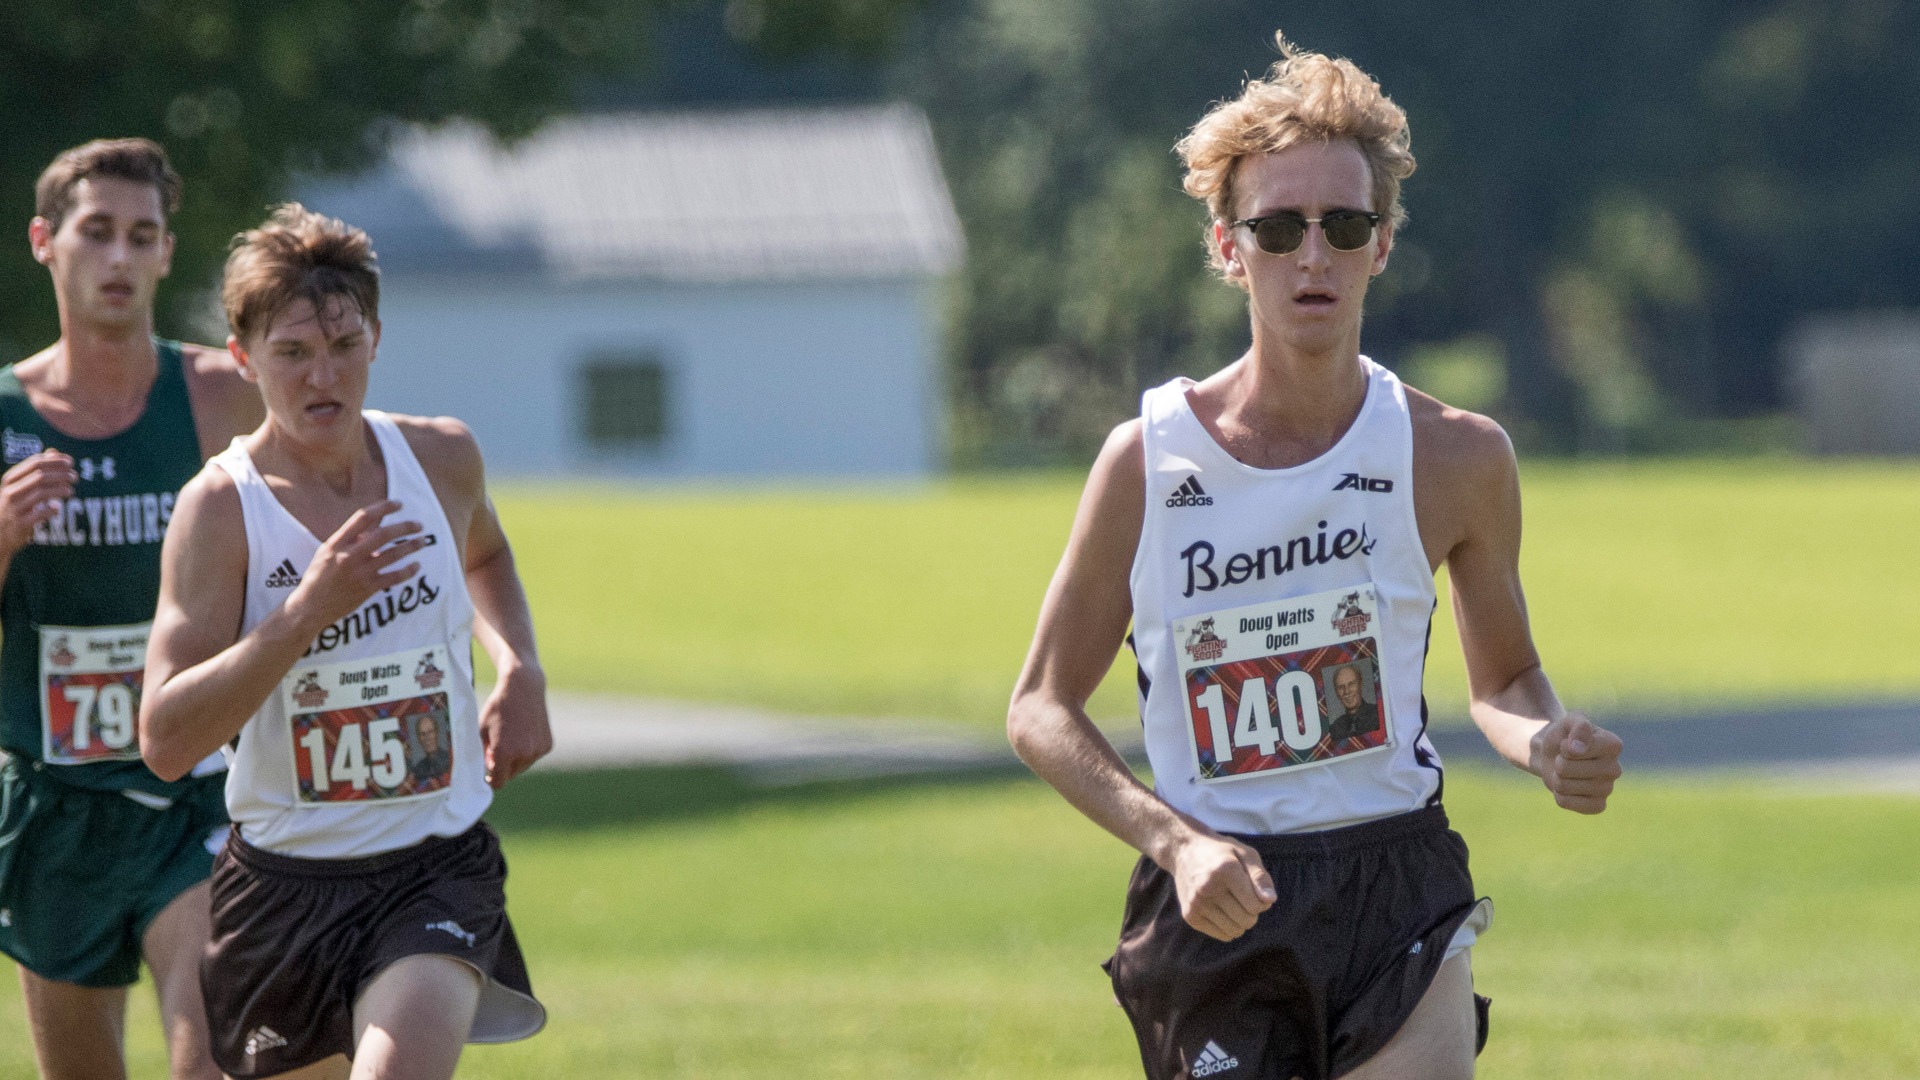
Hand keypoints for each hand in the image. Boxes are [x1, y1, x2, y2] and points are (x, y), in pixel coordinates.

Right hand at [0, 451, 75, 555]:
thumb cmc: (14, 505)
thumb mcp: (20, 486)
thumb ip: (36, 470)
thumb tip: (54, 452)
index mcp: (10, 479)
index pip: (35, 463)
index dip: (55, 461)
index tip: (70, 462)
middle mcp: (10, 491)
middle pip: (40, 476)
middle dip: (61, 474)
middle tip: (75, 476)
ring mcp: (14, 508)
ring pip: (41, 493)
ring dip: (60, 490)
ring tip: (71, 490)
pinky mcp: (21, 524)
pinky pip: (40, 514)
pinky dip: (52, 509)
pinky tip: (57, 508)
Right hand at [286, 500, 427, 630]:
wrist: (309, 607)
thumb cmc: (319, 576)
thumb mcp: (328, 551)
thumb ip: (351, 538)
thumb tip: (377, 522)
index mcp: (336, 543)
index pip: (362, 517)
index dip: (383, 507)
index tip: (398, 504)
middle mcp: (348, 556)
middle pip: (383, 534)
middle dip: (405, 527)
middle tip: (419, 525)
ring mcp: (359, 573)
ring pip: (393, 555)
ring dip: (411, 546)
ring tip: (422, 541)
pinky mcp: (367, 589)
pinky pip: (394, 577)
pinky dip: (408, 571)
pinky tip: (416, 565)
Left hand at [479, 666, 551, 787]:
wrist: (523, 688)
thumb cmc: (498, 708)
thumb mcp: (482, 730)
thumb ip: (483, 754)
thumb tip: (490, 770)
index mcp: (504, 752)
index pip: (499, 782)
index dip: (491, 780)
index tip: (488, 775)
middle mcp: (524, 754)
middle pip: (511, 774)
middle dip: (503, 767)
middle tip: (497, 748)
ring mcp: (538, 750)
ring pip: (523, 766)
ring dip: (516, 759)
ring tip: (511, 736)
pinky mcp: (547, 745)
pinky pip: (534, 756)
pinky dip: (528, 751)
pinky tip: (524, 732)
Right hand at [1166, 828, 1276, 940]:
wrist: (1184, 851)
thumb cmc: (1222, 853)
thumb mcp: (1245, 854)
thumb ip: (1261, 877)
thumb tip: (1270, 900)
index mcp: (1225, 870)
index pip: (1255, 906)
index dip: (1262, 901)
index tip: (1254, 890)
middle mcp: (1208, 887)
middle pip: (1247, 920)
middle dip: (1252, 912)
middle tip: (1243, 897)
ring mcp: (1196, 903)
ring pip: (1235, 931)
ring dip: (1240, 921)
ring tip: (1232, 904)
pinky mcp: (1190, 915)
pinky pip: (1223, 935)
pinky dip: (1228, 927)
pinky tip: (1221, 910)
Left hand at [1530, 712, 1622, 813]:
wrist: (1555, 755)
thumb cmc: (1565, 737)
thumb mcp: (1569, 721)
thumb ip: (1578, 726)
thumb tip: (1577, 748)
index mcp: (1613, 745)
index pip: (1575, 751)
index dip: (1564, 746)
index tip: (1570, 743)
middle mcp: (1615, 768)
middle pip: (1565, 769)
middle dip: (1558, 762)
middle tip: (1566, 759)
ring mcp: (1608, 789)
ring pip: (1563, 786)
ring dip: (1556, 778)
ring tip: (1566, 772)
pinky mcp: (1598, 805)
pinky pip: (1566, 802)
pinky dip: (1559, 795)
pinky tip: (1568, 788)